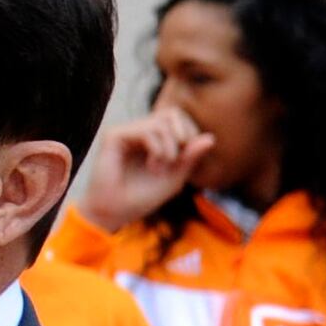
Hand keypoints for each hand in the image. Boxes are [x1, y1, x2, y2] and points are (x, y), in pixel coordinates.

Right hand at [75, 108, 213, 232]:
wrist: (115, 211)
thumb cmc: (142, 197)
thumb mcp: (175, 177)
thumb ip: (190, 157)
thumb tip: (211, 138)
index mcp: (151, 137)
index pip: (178, 118)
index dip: (190, 135)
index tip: (184, 161)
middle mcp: (136, 130)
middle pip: (172, 114)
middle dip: (183, 137)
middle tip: (175, 161)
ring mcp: (125, 131)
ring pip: (160, 122)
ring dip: (170, 148)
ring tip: (159, 167)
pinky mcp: (114, 136)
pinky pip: (146, 131)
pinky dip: (157, 149)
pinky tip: (152, 166)